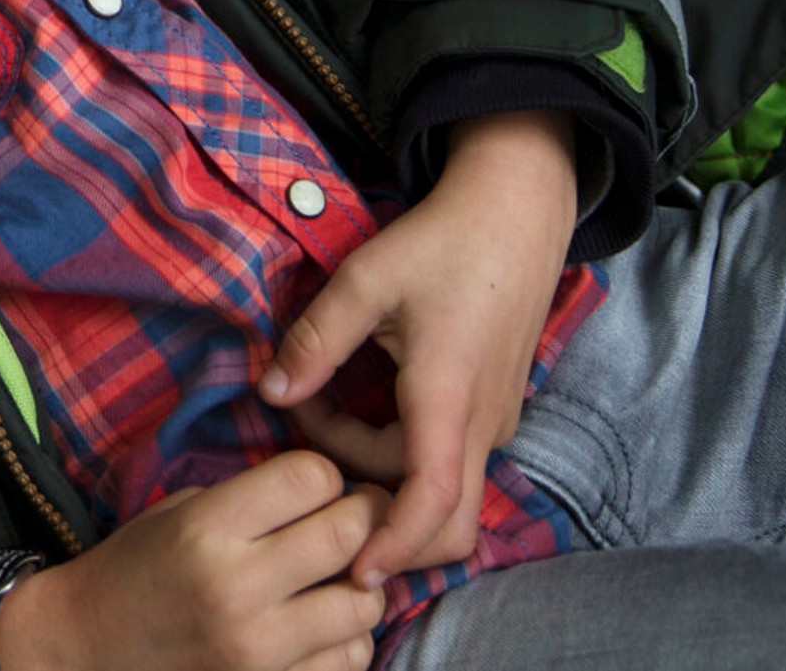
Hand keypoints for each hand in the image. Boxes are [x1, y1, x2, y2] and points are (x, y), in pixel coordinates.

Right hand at [0, 450, 389, 670]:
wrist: (88, 649)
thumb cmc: (137, 569)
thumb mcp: (180, 513)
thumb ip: (253, 502)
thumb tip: (334, 493)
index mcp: (207, 529)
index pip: (311, 477)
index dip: (326, 475)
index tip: (318, 488)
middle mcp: (236, 588)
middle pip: (348, 534)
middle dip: (363, 518)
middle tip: (355, 520)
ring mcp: (257, 650)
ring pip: (363, 605)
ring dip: (360, 586)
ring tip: (336, 580)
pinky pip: (351, 659)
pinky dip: (346, 640)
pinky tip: (318, 627)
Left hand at [259, 110, 578, 587]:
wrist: (517, 211)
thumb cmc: (443, 240)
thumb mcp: (366, 279)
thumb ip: (316, 340)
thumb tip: (269, 393)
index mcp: (449, 396)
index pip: (432, 500)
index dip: (396, 545)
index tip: (358, 573)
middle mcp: (483, 421)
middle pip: (443, 516)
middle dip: (378, 517)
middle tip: (314, 466)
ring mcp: (495, 418)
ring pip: (440, 486)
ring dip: (380, 473)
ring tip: (321, 408)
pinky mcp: (494, 407)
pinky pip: (450, 458)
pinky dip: (403, 456)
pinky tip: (361, 407)